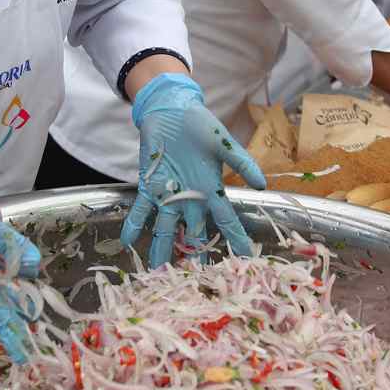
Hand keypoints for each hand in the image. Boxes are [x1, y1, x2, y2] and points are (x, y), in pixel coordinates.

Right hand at [0, 145, 39, 360]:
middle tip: (34, 345)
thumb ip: (7, 245)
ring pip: (2, 283)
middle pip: (0, 301)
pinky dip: (13, 273)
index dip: (11, 332)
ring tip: (34, 318)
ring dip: (17, 300)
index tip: (23, 357)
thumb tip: (34, 268)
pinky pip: (1, 262)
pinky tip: (23, 277)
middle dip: (16, 323)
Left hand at [123, 73, 265, 267]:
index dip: (235, 239)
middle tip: (194, 280)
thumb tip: (262, 184)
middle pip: (195, 233)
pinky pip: (141, 210)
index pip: (226, 220)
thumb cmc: (200, 124)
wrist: (172, 109)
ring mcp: (168, 195)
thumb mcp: (223, 141)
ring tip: (156, 272)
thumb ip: (241, 161)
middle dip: (195, 255)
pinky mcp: (148, 186)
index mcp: (211, 189)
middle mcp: (191, 198)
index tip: (245, 260)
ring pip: (166, 229)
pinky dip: (134, 225)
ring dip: (161, 249)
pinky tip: (128, 242)